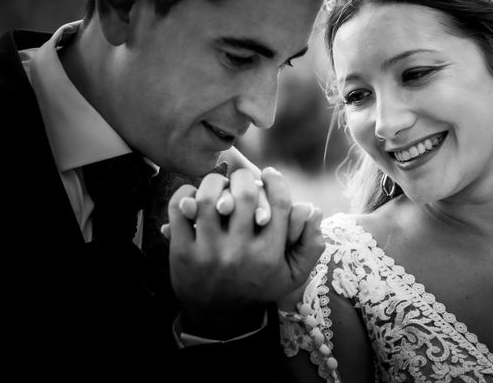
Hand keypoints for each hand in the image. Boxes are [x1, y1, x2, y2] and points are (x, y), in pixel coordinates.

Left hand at [166, 167, 323, 339]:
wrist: (218, 318)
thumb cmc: (258, 287)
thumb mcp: (292, 275)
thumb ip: (311, 244)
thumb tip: (314, 209)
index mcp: (269, 255)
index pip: (279, 204)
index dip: (276, 182)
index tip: (269, 174)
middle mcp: (240, 253)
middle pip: (245, 195)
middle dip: (244, 178)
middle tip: (241, 178)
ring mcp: (209, 252)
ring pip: (208, 198)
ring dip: (213, 183)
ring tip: (217, 184)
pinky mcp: (182, 253)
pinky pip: (179, 210)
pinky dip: (184, 194)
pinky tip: (193, 195)